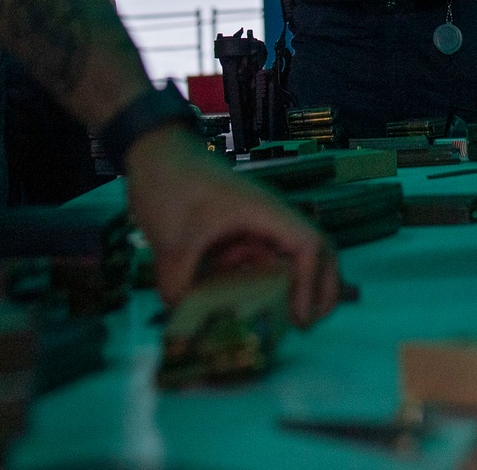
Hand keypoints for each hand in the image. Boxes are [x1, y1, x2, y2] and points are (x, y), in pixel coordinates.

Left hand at [125, 124, 338, 327]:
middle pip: (318, 250)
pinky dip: (267, 286)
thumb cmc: (171, 182)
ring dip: (296, 289)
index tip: (296, 320)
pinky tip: (249, 312)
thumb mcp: (171, 237)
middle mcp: (268, 220)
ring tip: (282, 326)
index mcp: (263, 212)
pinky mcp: (239, 234)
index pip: (310, 245)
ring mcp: (255, 226)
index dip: (313, 284)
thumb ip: (178, 283)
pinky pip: (264, 262)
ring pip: (293, 259)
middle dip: (321, 290)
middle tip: (302, 327)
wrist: (155, 151)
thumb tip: (183, 319)